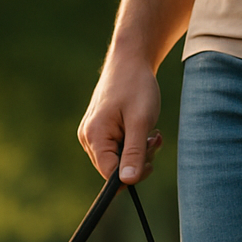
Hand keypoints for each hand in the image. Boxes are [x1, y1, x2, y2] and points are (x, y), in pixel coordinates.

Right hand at [78, 53, 164, 184]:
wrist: (130, 59)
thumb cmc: (136, 86)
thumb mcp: (140, 121)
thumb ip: (134, 153)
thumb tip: (128, 182)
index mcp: (94, 136)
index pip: (109, 174)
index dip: (131, 175)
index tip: (150, 162)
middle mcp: (87, 138)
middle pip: (113, 169)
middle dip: (137, 160)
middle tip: (153, 140)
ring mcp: (91, 134)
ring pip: (116, 159)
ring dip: (138, 151)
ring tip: (151, 133)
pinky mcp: (99, 130)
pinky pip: (116, 148)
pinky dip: (133, 143)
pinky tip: (143, 130)